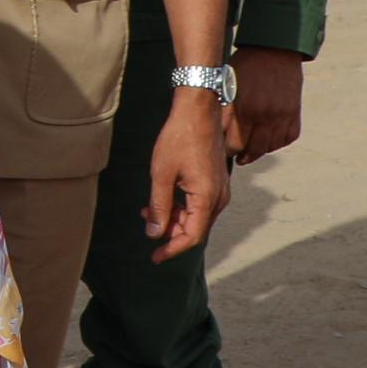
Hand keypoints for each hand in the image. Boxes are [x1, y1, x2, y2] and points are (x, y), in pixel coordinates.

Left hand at [145, 88, 231, 260]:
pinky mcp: (216, 181)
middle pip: (195, 228)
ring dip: (174, 218)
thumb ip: (160, 206)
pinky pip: (199, 204)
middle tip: (146, 225)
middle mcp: (219, 197)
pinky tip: (162, 199)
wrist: (199, 110)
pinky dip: (181, 206)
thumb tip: (154, 234)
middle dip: (170, 232)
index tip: (154, 257)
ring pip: (197, 216)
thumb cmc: (180, 138)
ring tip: (148, 209)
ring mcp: (220, 189)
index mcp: (207, 198)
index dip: (172, 249)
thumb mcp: (162, 174)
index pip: (192, 236)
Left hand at [228, 49, 306, 161]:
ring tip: (249, 148)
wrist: (274, 50)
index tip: (221, 151)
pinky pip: (286, 139)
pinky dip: (276, 141)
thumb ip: (222, 113)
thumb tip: (214, 136)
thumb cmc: (244, 67)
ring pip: (269, 148)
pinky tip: (266, 137)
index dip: (226, 151)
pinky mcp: (294, 114)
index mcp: (243, 109)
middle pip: (252, 151)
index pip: (233, 146)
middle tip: (236, 155)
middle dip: (241, 155)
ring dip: (258, 150)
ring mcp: (282, 116)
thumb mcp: (225, 87)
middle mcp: (264, 116)